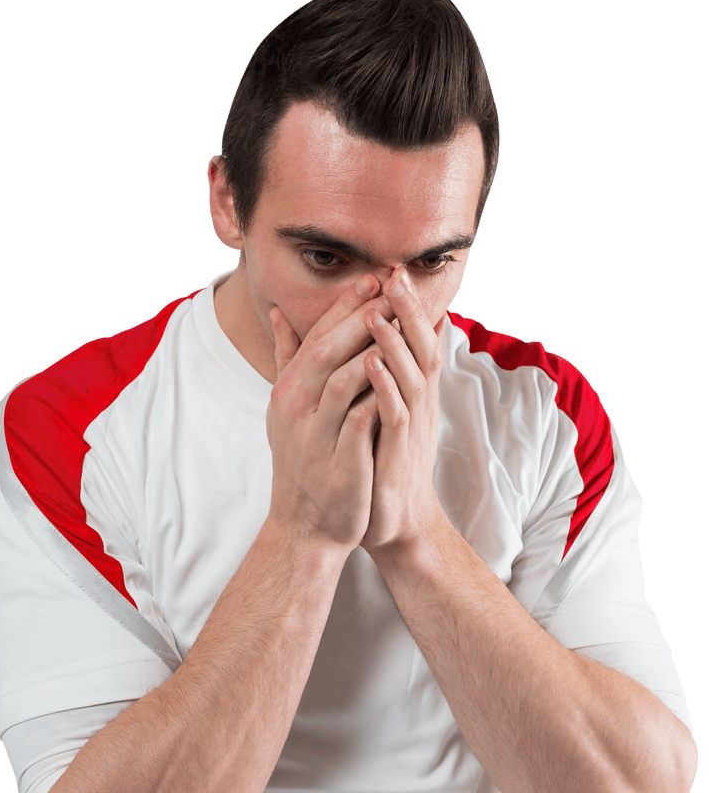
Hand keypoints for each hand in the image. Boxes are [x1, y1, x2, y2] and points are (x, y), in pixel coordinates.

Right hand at [266, 277, 396, 555]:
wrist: (305, 526)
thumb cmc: (304, 461)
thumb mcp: (288, 407)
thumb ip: (289, 359)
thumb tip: (283, 312)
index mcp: (287, 390)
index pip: (317, 335)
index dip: (346, 304)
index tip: (376, 277)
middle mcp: (294, 408)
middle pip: (328, 348)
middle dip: (361, 314)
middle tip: (392, 286)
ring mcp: (314, 435)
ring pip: (342, 379)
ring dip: (372, 347)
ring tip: (400, 321)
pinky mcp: (337, 461)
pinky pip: (358, 420)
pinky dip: (377, 395)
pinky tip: (402, 376)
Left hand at [358, 266, 446, 556]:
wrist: (390, 522)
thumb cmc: (379, 464)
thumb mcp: (380, 415)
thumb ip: (381, 379)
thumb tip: (379, 344)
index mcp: (412, 394)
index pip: (413, 341)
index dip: (405, 307)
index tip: (391, 270)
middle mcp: (419, 406)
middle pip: (421, 348)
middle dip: (408, 311)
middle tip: (396, 273)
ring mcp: (411, 429)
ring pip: (411, 377)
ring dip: (396, 343)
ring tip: (380, 310)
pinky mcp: (399, 453)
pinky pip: (395, 414)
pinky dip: (386, 387)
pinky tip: (371, 364)